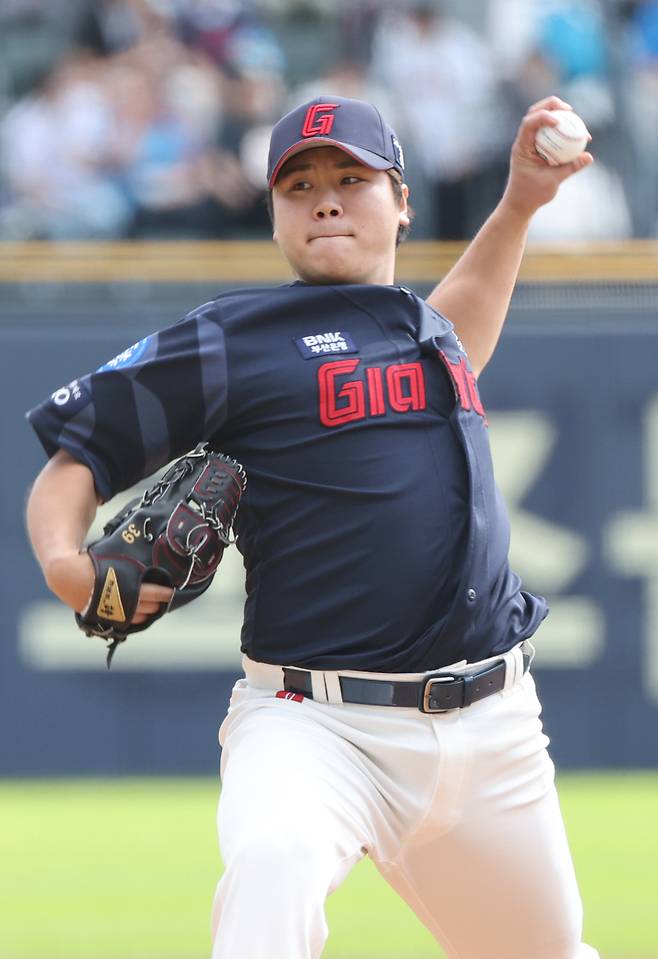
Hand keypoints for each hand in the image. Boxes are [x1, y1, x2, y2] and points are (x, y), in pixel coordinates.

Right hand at [45, 551, 172, 623]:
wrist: (65, 574)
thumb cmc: (91, 561)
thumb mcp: (112, 556)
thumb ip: (130, 559)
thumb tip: (151, 547)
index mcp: (122, 583)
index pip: (151, 592)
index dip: (164, 593)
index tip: (172, 590)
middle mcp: (117, 600)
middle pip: (146, 606)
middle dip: (158, 603)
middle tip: (167, 598)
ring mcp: (110, 611)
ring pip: (137, 616)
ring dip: (149, 612)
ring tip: (158, 607)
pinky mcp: (103, 618)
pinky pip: (125, 622)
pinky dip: (135, 619)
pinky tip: (143, 614)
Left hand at [500, 95, 593, 220]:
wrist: (520, 204)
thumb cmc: (532, 195)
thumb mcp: (552, 182)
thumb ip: (570, 168)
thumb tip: (589, 156)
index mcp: (522, 148)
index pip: (528, 124)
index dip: (543, 116)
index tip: (559, 121)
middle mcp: (524, 141)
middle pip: (534, 113)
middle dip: (552, 106)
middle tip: (570, 110)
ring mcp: (530, 143)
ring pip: (541, 119)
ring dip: (557, 114)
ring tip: (575, 118)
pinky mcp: (537, 146)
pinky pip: (549, 132)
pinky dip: (561, 129)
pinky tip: (575, 132)